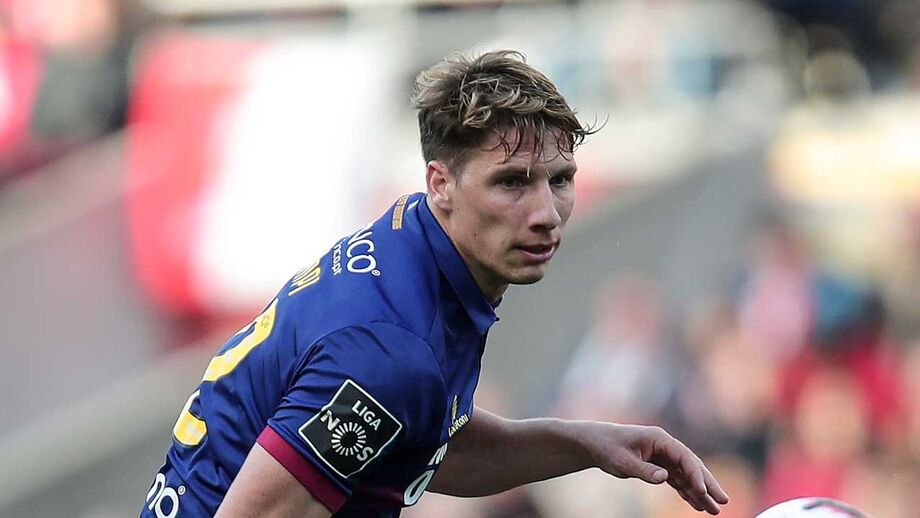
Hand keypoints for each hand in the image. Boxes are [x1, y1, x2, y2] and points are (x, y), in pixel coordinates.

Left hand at [578, 422, 728, 513]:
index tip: (704, 492)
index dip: (696, 475)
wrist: (594, 443)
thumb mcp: (623, 461)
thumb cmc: (607, 447)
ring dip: (699, 492)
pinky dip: (686, 492)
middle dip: (708, 484)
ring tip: (713, 510)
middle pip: (692, 466)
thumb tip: (666, 478)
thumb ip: (644, 470)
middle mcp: (665, 446)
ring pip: (686, 475)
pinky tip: (696, 504)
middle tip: (724, 501)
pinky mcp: (658, 465)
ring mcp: (663, 456)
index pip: (684, 457)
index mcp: (659, 439)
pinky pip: (676, 480)